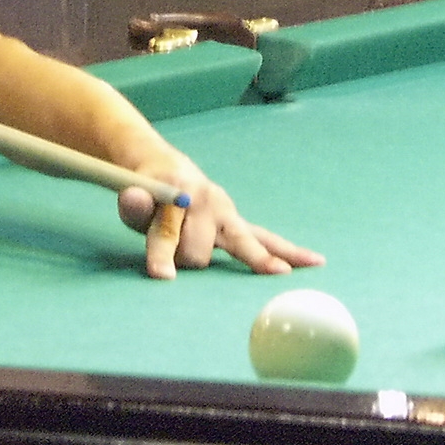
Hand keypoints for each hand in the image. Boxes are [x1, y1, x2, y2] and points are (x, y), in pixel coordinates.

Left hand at [116, 156, 324, 280]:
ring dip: (260, 259)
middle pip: (200, 248)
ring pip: (247, 241)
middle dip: (184, 260)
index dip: (162, 254)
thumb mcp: (131, 193)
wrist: (168, 168)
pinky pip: (266, 239)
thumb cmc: (147, 190)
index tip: (161, 276)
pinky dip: (289, 251)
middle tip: (169, 260)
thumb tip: (133, 201)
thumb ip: (132, 202)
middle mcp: (207, 201)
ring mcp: (227, 213)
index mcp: (177, 192)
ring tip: (280, 274)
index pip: (167, 230)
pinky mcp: (238, 223)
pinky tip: (313, 261)